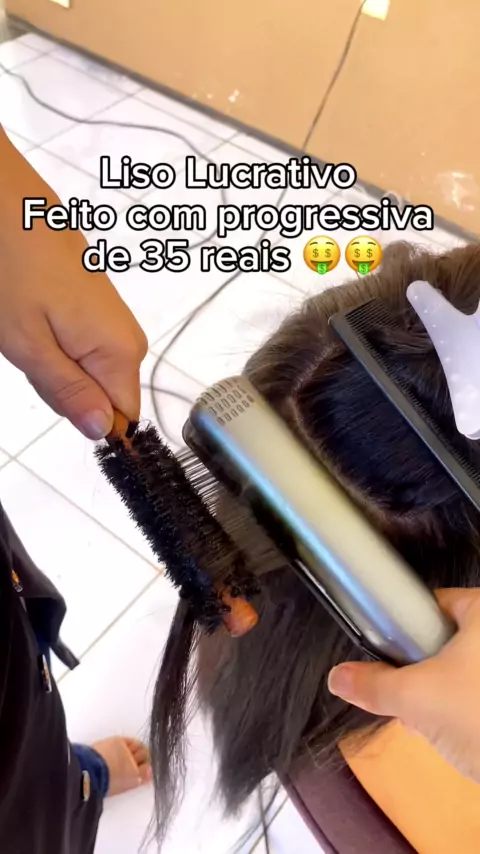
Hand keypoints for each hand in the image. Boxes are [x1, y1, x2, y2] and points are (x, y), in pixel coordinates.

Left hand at [0, 129, 146, 438]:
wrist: (3, 199)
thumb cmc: (11, 266)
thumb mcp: (29, 346)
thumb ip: (69, 394)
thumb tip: (104, 432)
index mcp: (119, 351)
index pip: (124, 419)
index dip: (89, 420)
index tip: (55, 401)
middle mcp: (126, 335)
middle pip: (105, 393)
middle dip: (66, 389)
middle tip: (33, 355)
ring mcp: (111, 315)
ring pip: (89, 369)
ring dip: (55, 363)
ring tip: (29, 328)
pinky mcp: (95, 301)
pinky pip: (81, 343)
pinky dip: (52, 339)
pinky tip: (31, 313)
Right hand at [328, 588, 479, 782]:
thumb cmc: (478, 715)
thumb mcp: (416, 698)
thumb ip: (373, 685)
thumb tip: (338, 678)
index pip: (433, 604)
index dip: (405, 629)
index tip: (390, 657)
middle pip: (450, 639)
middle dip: (424, 671)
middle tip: (410, 696)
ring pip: (467, 670)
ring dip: (445, 694)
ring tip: (432, 722)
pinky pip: (478, 692)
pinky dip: (468, 710)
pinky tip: (457, 734)